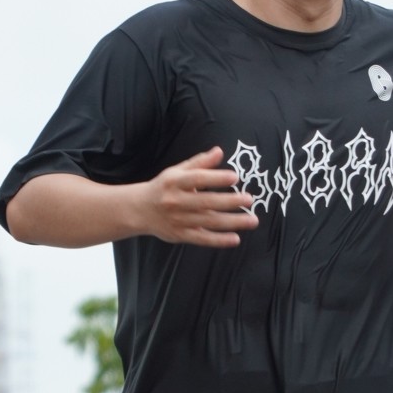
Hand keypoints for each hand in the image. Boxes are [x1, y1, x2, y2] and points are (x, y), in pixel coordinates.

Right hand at [136, 147, 258, 248]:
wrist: (139, 210)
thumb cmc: (164, 187)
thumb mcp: (177, 171)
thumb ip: (199, 162)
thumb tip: (219, 152)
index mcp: (174, 182)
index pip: (198, 179)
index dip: (216, 178)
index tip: (235, 177)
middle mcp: (175, 201)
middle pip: (206, 202)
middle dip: (230, 202)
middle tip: (250, 200)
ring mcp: (178, 220)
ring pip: (208, 222)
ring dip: (232, 222)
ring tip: (252, 220)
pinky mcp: (180, 235)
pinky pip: (202, 239)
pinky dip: (219, 240)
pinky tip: (236, 238)